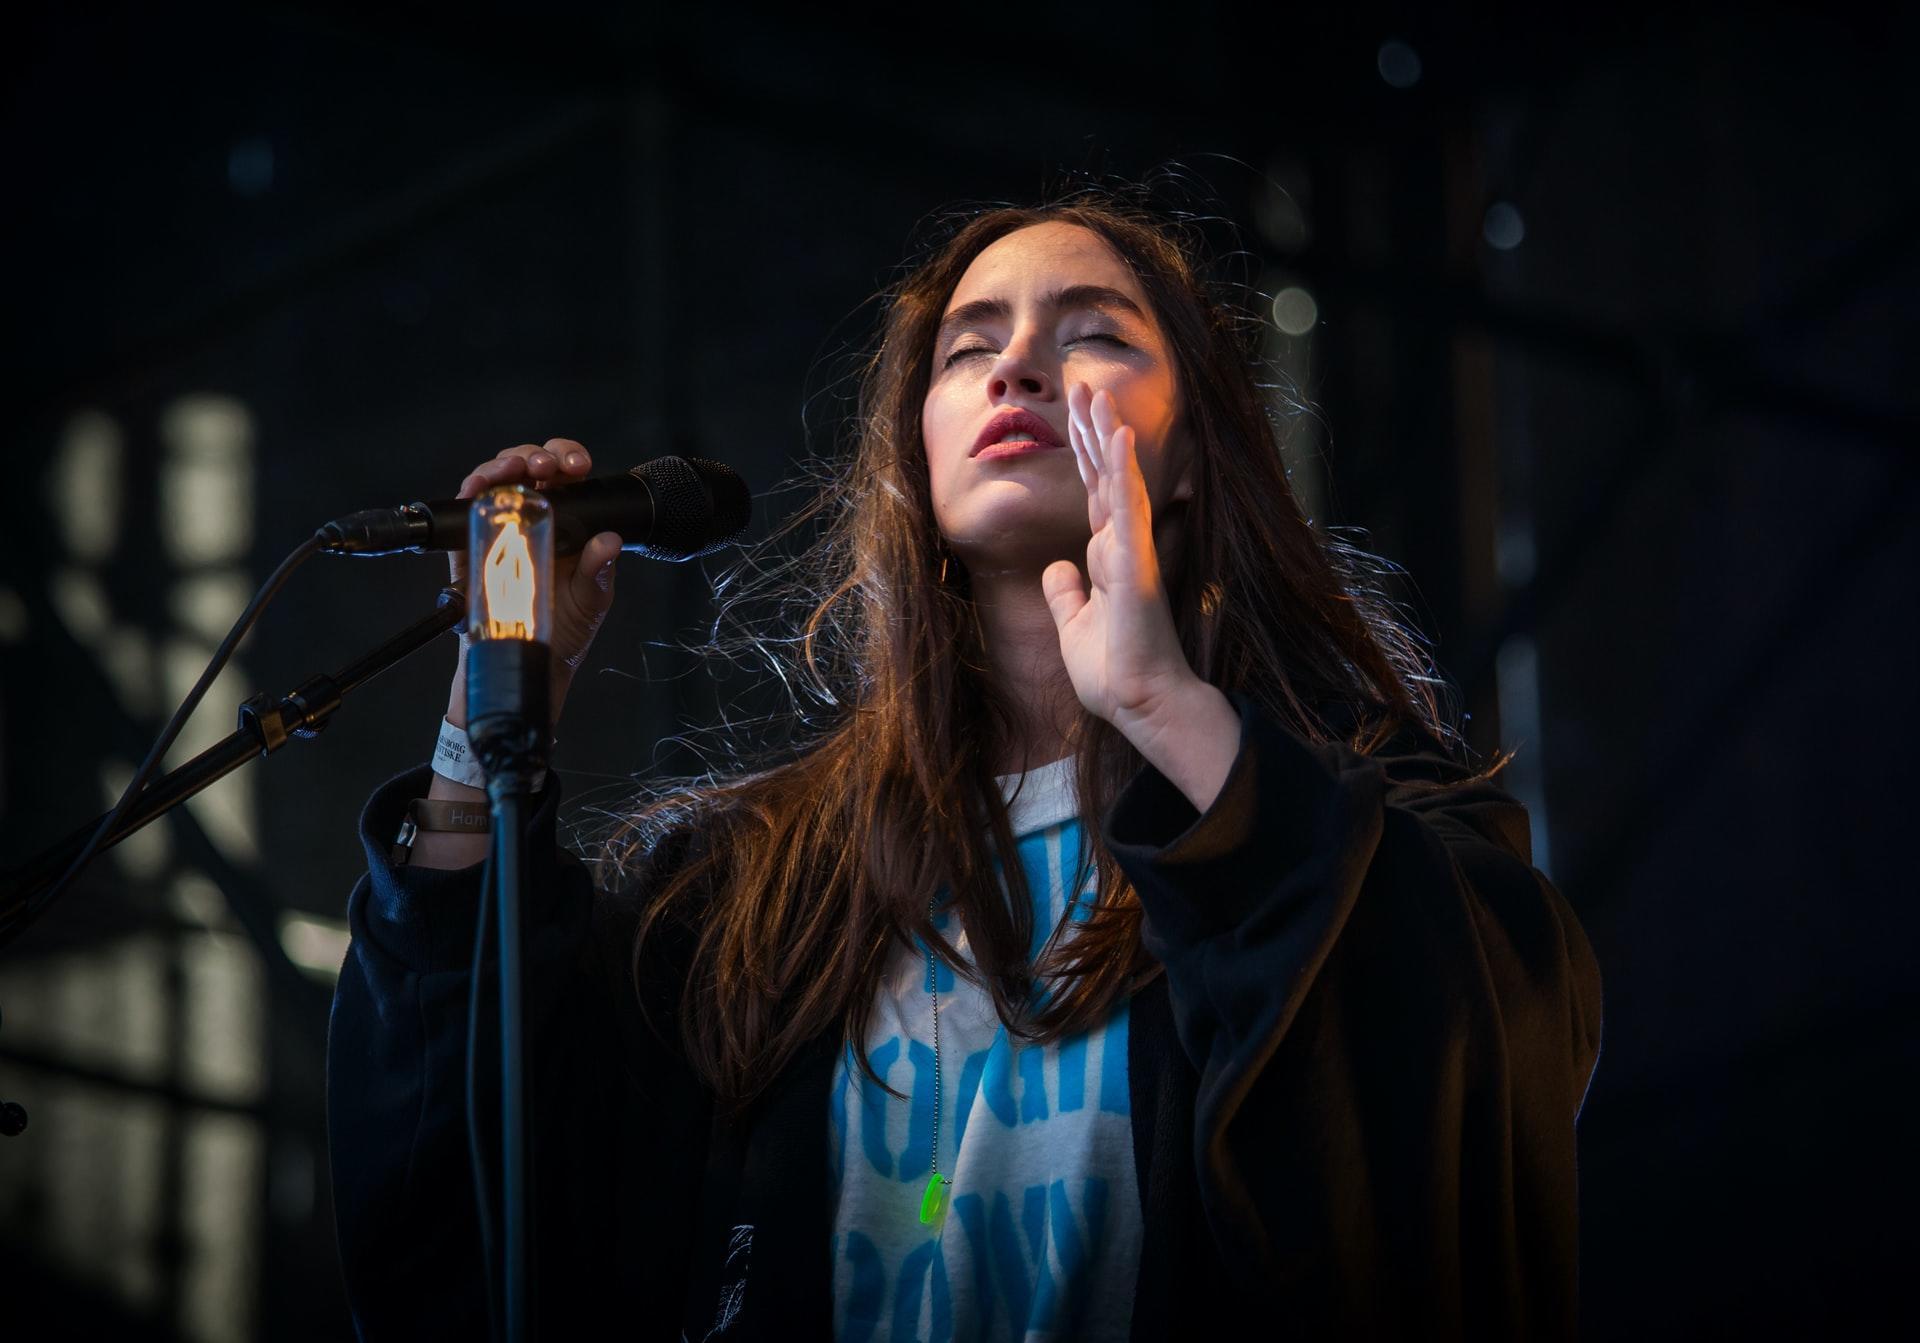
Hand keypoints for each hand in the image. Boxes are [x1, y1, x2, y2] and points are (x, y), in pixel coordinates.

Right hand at [445, 439, 621, 726]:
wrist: (528, 661)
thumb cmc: (563, 629)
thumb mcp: (590, 600)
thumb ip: (598, 572)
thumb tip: (609, 542)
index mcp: (567, 521)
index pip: (567, 475)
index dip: (569, 457)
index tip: (576, 464)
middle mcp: (533, 517)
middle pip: (529, 467)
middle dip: (536, 455)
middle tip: (544, 465)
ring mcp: (501, 526)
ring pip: (498, 479)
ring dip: (504, 464)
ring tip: (515, 467)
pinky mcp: (471, 543)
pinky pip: (467, 508)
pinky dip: (471, 489)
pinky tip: (480, 485)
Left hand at [1040, 384, 1198, 733]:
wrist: (1139, 704)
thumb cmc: (1114, 672)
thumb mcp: (1075, 626)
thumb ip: (1067, 594)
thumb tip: (1057, 568)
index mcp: (1109, 558)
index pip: (1096, 493)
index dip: (1087, 454)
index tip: (1078, 415)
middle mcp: (1122, 546)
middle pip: (1105, 476)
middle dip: (1094, 430)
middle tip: (1082, 386)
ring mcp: (1131, 552)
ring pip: (1117, 480)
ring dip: (1106, 436)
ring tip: (1095, 394)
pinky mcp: (1135, 564)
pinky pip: (1127, 509)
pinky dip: (1122, 472)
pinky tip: (1118, 437)